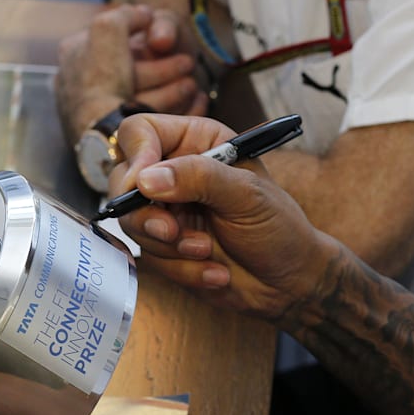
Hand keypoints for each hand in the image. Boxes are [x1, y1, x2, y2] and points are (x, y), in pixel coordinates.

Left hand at [55, 5, 201, 137]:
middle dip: (164, 67)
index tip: (163, 40)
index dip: (143, 36)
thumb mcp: (107, 30)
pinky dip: (180, 110)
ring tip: (194, 86)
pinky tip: (198, 102)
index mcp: (75, 58)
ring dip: (174, 89)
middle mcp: (85, 86)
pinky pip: (156, 119)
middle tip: (188, 63)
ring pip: (146, 97)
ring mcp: (102, 114)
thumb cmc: (100, 82)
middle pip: (133, 72)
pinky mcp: (122, 138)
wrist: (103, 133)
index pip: (112, 42)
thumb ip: (126, 15)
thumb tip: (143, 13)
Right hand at [111, 114, 340, 326]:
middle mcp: (175, 172)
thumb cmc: (279, 227)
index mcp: (196, 142)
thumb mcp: (246, 194)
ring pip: (132, 222)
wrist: (290, 282)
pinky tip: (216, 273)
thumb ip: (198, 178)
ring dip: (170, 245)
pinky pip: (150, 256)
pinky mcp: (165, 246)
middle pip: (123, 180)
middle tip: (172, 231)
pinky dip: (182, 269)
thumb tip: (145, 179)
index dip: (136, 155)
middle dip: (147, 214)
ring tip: (207, 251)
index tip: (143, 185)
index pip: (140, 132)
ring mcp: (167, 210)